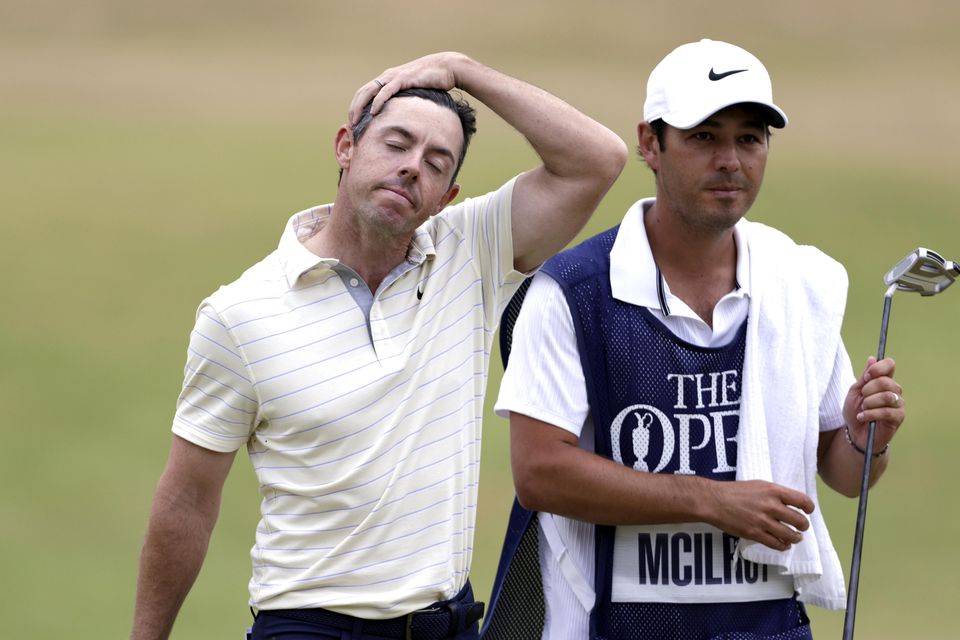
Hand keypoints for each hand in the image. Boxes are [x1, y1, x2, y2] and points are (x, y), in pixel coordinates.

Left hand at [348, 52, 468, 124]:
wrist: (447, 68)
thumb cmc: (433, 82)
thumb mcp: (414, 93)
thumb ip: (405, 101)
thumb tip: (402, 118)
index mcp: (388, 80)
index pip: (366, 93)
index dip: (357, 106)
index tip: (354, 121)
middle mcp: (387, 76)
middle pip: (363, 92)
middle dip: (354, 108)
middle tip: (350, 124)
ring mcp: (394, 76)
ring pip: (370, 91)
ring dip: (361, 106)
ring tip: (355, 120)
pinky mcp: (403, 79)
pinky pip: (386, 91)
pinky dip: (378, 101)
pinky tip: (373, 112)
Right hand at [706, 480, 813, 550]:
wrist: (714, 501)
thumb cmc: (734, 491)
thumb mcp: (758, 485)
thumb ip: (775, 493)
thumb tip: (789, 503)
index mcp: (773, 491)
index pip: (802, 501)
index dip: (809, 508)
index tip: (808, 511)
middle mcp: (771, 506)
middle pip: (799, 520)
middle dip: (803, 526)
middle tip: (801, 527)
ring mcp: (763, 521)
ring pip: (790, 535)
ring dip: (796, 538)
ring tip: (795, 537)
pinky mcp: (755, 533)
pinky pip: (776, 544)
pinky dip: (783, 546)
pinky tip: (783, 544)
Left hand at [842, 356, 904, 452]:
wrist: (856, 433)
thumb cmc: (855, 411)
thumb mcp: (855, 392)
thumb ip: (864, 378)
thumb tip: (872, 358)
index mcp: (883, 381)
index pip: (889, 365)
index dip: (878, 368)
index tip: (865, 377)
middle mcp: (894, 390)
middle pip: (885, 381)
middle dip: (868, 390)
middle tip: (862, 399)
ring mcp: (898, 403)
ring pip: (887, 396)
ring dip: (870, 403)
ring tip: (863, 409)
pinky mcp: (899, 417)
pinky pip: (887, 411)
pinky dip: (871, 414)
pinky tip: (862, 417)